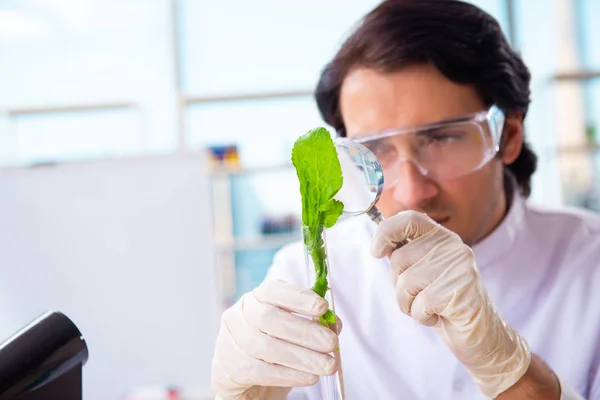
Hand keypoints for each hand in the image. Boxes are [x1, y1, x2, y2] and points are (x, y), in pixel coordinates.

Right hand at [211, 280, 340, 399]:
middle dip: (304, 331)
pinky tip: (309, 377)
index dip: (298, 297)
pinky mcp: (227, 369)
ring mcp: (228, 341)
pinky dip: (290, 375)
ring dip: (302, 357)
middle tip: (331, 343)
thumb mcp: (293, 332)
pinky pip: (260, 371)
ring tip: (327, 366)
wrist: (248, 383)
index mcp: (255, 299)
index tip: (322, 308)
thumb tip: (335, 323)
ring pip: (266, 347)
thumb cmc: (275, 350)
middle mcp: (238, 315)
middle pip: (269, 318)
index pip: (272, 290)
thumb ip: (313, 323)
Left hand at [371, 211, 530, 397]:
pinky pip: (419, 305)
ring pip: (405, 283)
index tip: (376, 252)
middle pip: (399, 259)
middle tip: (421, 295)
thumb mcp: (424, 272)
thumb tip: (379, 245)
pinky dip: (422, 317)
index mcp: (442, 237)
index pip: (409, 219)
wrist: (481, 334)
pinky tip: (439, 316)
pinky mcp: (460, 291)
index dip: (386, 231)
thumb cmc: (444, 302)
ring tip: (431, 307)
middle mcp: (453, 246)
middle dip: (399, 285)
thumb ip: (406, 255)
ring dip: (409, 304)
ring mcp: (459, 268)